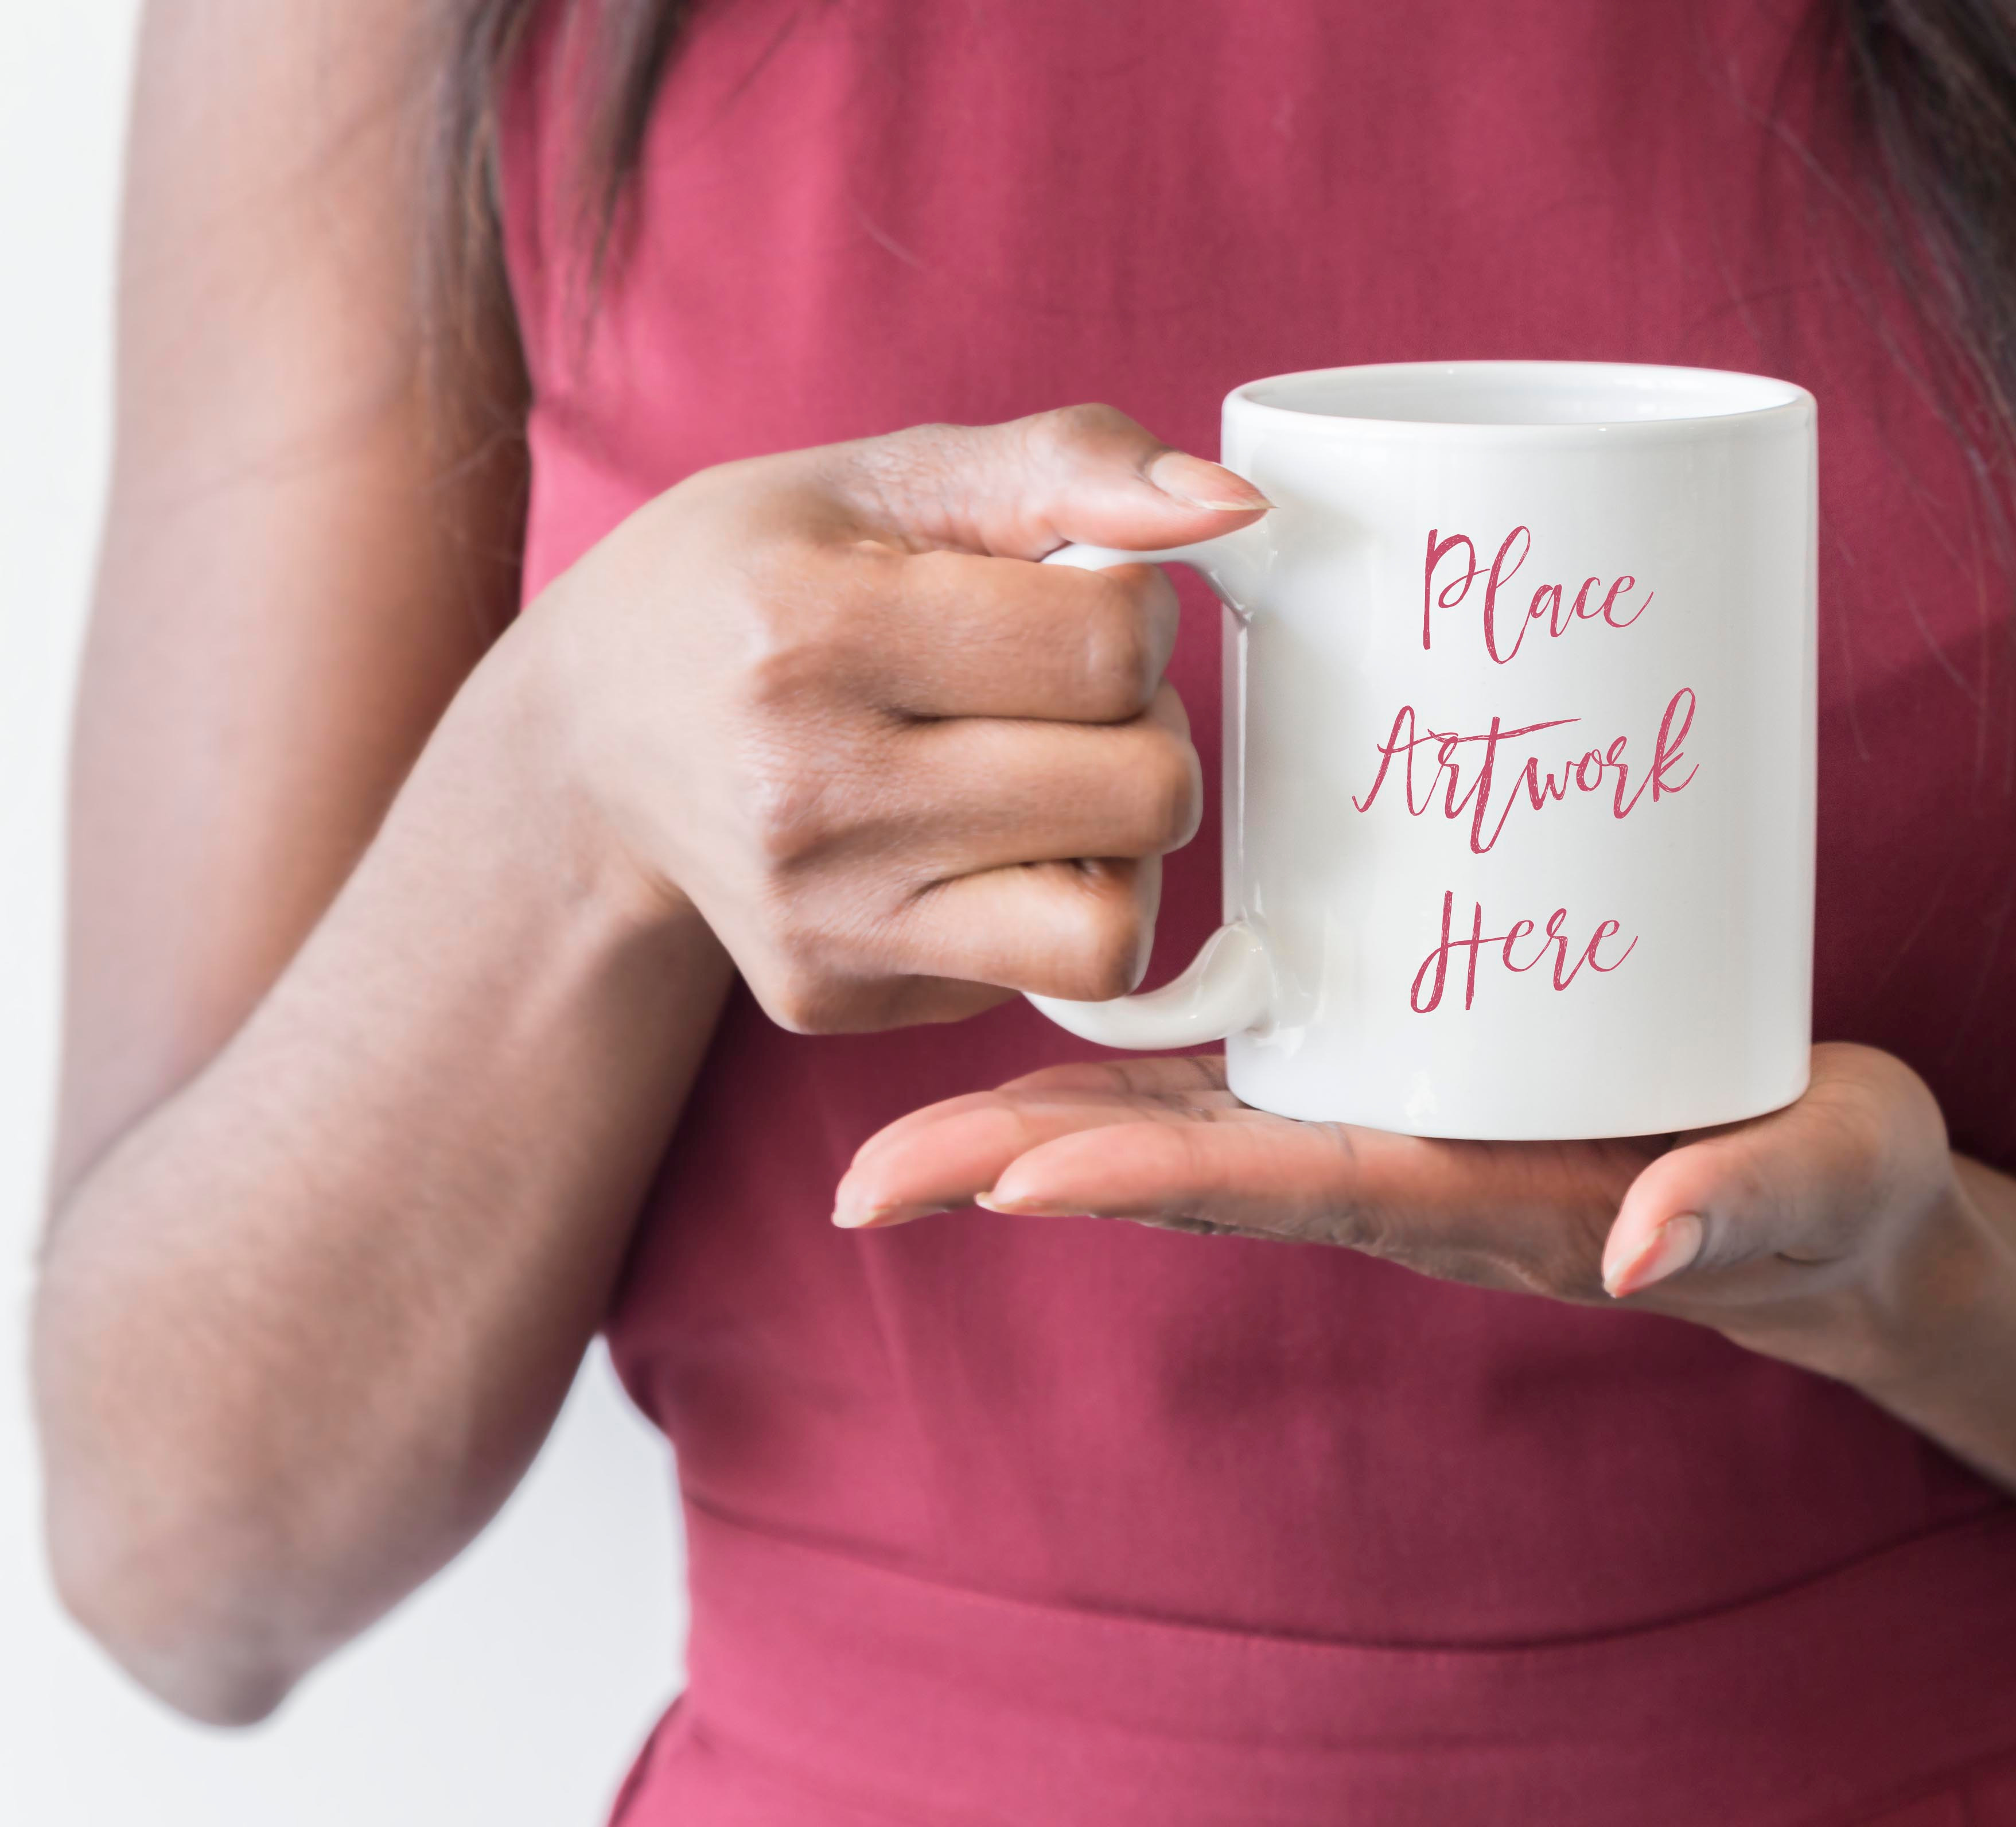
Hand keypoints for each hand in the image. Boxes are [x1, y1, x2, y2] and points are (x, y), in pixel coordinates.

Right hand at [508, 405, 1268, 1028]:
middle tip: (1064, 698)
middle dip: (1143, 731)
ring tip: (1043, 780)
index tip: (1065, 601)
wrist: (593, 736)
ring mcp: (820, 917)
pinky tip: (964, 839)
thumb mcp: (892, 475)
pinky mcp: (834, 997)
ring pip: (1113, 929)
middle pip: (1143, 793)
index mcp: (816, 631)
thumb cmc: (757, 579)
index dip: (1131, 612)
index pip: (1111, 646)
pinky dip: (1042, 904)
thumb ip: (1072, 466)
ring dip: (1117, 848)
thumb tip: (1234, 507)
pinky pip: (1044, 979)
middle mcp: (809, 793)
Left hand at [833, 1042, 1980, 1378]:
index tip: (1013, 1175)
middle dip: (1032, 1172)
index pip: (1286, 1182)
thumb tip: (1646, 1250)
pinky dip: (1142, 1067)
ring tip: (898, 1130)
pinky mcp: (1418, 1074)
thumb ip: (1746, 1202)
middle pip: (1191, 1169)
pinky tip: (1057, 1021)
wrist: (1831, 1210)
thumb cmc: (1824, 1200)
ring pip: (1195, 1125)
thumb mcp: (1818, 1187)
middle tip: (868, 1183)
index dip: (1148, 1176)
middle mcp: (1406, 1169)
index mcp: (1478, 1196)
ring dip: (1048, 1124)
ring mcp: (1399, 1127)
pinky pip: (1254, 1075)